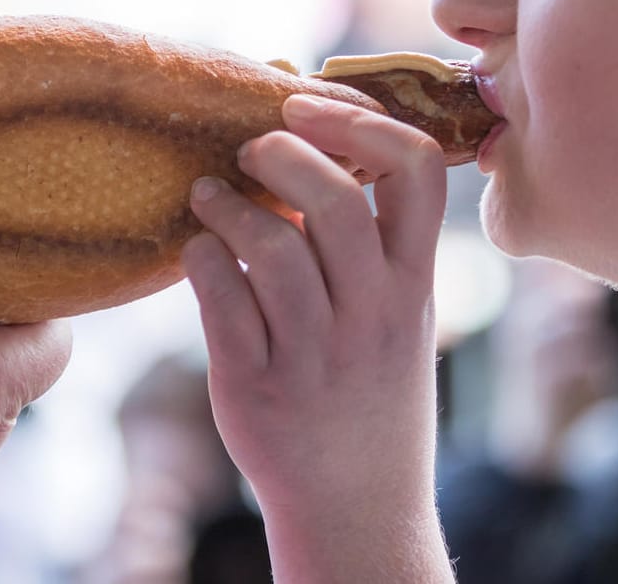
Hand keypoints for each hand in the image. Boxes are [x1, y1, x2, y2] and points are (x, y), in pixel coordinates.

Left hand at [183, 94, 451, 582]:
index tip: (312, 109)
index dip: (365, 124)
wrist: (357, 507)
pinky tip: (199, 251)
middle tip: (250, 146)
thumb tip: (304, 133)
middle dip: (282, 152)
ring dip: (227, 203)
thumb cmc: (368, 388)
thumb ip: (366, 240)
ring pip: (270, 247)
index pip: (419, 174)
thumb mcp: (395, 314)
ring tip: (208, 194)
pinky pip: (221, 299)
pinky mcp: (255, 385)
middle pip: (335, 201)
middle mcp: (371, 316)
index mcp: (414, 287)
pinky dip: (202, 258)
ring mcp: (314, 354)